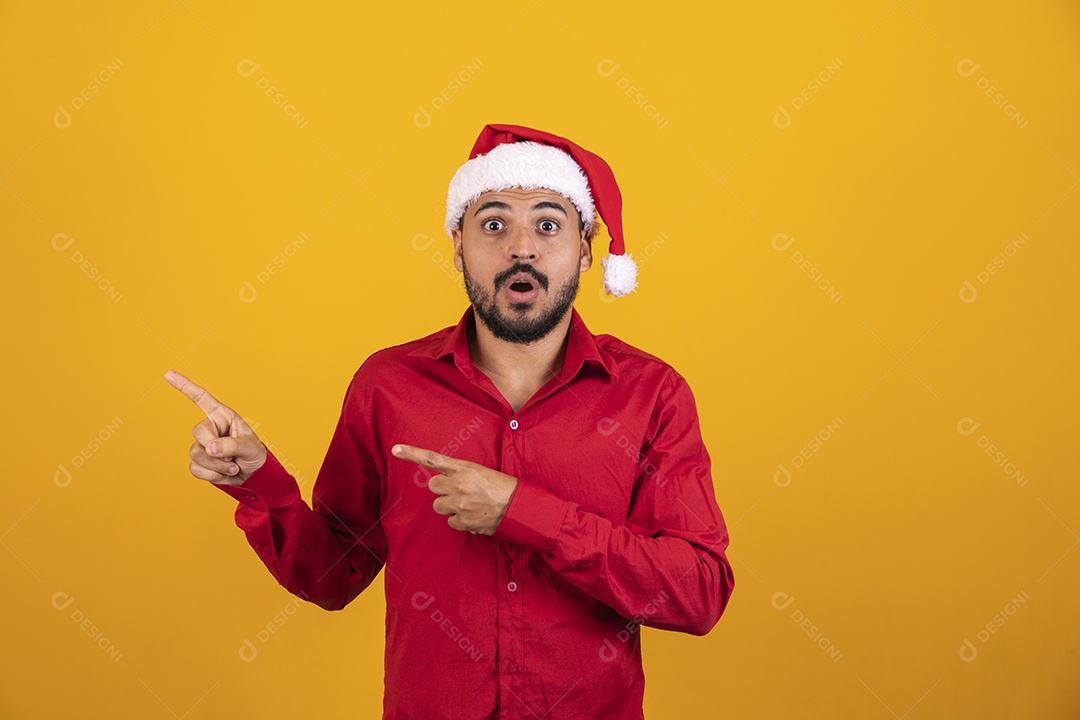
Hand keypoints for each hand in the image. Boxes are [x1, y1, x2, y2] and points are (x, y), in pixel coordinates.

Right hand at [165, 370, 266, 486]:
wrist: (253, 476)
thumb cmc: (254, 455)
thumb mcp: (250, 447)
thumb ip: (232, 445)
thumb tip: (209, 447)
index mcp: (223, 417)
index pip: (201, 399)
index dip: (185, 386)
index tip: (168, 374)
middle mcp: (210, 428)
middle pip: (198, 431)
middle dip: (216, 447)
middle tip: (233, 456)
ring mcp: (202, 445)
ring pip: (196, 453)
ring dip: (218, 465)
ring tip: (233, 466)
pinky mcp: (199, 462)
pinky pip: (195, 469)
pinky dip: (212, 475)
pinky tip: (225, 474)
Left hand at [392, 444, 517, 534]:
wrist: (520, 508)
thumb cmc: (503, 487)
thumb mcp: (482, 472)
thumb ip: (461, 474)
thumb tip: (446, 484)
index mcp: (464, 468)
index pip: (432, 458)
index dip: (411, 454)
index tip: (395, 449)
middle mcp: (458, 485)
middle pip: (433, 485)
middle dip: (442, 488)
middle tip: (458, 490)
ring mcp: (459, 504)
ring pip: (439, 505)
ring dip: (449, 505)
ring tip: (469, 504)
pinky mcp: (463, 521)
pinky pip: (450, 522)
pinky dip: (460, 520)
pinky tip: (475, 515)